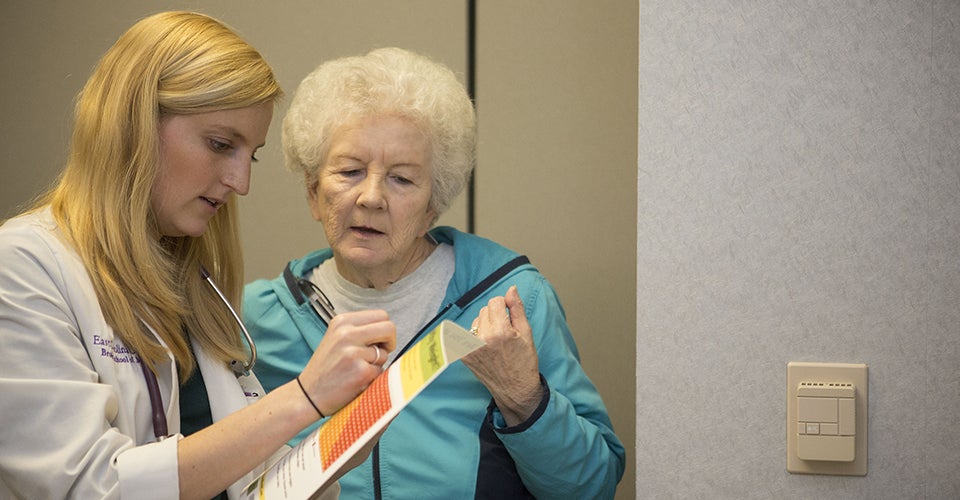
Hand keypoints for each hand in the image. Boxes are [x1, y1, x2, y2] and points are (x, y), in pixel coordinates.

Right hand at [297, 309, 396, 416]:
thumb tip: (388, 332)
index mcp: (342, 321)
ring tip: (357, 369)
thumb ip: (359, 331)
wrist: (308, 395)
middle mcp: (346, 333)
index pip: (381, 315)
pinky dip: (372, 377)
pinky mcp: (361, 371)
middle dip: (390, 342)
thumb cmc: (325, 368)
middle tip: (379, 354)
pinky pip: (381, 371)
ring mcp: (353, 352)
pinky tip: (356, 380)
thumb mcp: (337, 338)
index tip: (378, 342)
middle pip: (389, 328)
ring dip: (377, 363)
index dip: (385, 330)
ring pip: (385, 353)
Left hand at [461, 286, 542, 425]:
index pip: (494, 301)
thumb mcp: (526, 333)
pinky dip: (476, 336)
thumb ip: (517, 309)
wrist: (515, 390)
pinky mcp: (464, 355)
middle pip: (484, 310)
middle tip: (504, 332)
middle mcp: (482, 339)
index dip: (504, 306)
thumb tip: (511, 289)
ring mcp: (470, 348)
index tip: (509, 316)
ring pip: (476, 321)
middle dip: (494, 316)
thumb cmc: (524, 362)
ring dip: (484, 325)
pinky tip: (485, 347)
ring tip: (495, 341)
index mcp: (500, 332)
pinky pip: (467, 334)